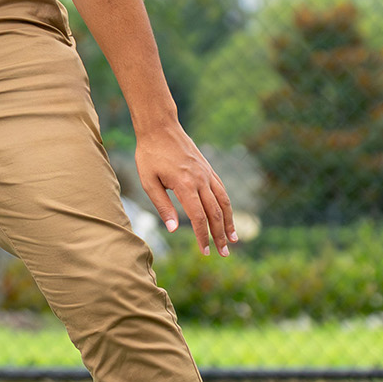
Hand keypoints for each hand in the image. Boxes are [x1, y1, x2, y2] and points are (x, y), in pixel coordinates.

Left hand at [134, 123, 236, 256]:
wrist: (160, 127)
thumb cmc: (149, 154)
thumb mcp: (148, 181)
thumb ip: (163, 206)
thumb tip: (174, 229)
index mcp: (185, 185)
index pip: (199, 217)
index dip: (203, 237)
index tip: (205, 252)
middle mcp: (200, 179)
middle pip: (215, 213)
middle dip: (220, 235)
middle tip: (224, 254)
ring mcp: (207, 173)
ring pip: (224, 202)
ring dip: (229, 222)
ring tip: (233, 239)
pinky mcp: (208, 169)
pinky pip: (221, 190)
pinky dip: (227, 205)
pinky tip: (227, 215)